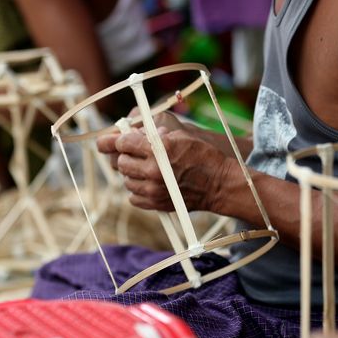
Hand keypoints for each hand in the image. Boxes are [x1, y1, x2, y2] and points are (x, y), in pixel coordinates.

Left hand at [96, 118, 232, 212]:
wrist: (218, 184)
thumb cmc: (203, 157)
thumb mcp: (181, 136)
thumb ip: (155, 135)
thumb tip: (136, 134)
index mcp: (158, 150)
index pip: (123, 143)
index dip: (119, 140)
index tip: (120, 140)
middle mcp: (153, 170)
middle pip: (121, 162)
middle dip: (126, 156)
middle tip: (136, 154)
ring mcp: (153, 189)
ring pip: (126, 180)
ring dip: (132, 173)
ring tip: (146, 169)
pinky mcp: (155, 203)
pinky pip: (133, 197)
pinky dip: (137, 189)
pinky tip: (149, 183)